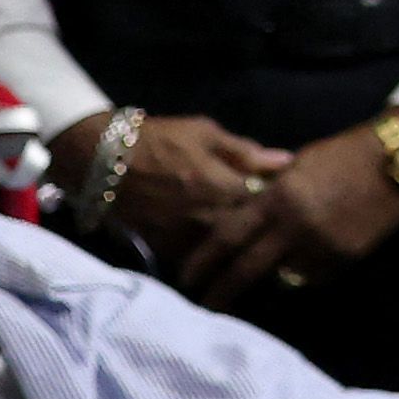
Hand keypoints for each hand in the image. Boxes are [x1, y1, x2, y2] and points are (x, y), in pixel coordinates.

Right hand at [73, 112, 294, 269]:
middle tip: (282, 242)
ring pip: (224, 258)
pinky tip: (219, 261)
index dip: (285, 211)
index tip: (296, 211)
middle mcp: (210, 220)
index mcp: (227, 189)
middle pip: (251, 241)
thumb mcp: (206, 135)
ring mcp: (186, 239)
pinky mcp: (163, 250)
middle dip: (267, 241)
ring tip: (255, 257)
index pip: (271, 209)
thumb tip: (287, 161)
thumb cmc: (160, 140)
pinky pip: (194, 262)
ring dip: (239, 257)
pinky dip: (208, 263)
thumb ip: (246, 153)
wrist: (103, 160)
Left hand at [174, 121, 398, 304]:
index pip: (228, 237)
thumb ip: (271, 193)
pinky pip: (314, 276)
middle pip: (246, 268)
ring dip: (268, 282)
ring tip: (256, 290)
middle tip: (205, 308)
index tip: (187, 278)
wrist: (395, 159)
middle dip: (222, 292)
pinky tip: (302, 268)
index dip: (203, 261)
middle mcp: (293, 227)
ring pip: (282, 278)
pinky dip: (304, 275)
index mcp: (277, 199)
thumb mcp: (297, 167)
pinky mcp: (344, 258)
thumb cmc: (342, 154)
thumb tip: (249, 214)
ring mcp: (320, 246)